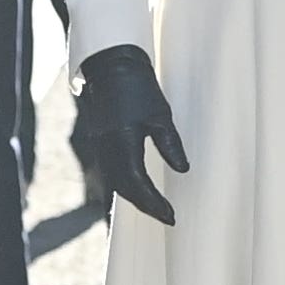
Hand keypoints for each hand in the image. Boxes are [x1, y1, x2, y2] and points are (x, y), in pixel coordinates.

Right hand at [69, 43, 188, 228]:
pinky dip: (126, 188)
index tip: (171, 216)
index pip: (138, 184)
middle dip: (146, 206)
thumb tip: (183, 170)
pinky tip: (138, 192)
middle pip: (125, 190)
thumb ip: (170, 144)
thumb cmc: (138, 87)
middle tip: (167, 217)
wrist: (110, 67)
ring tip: (156, 209)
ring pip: (116, 184)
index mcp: (122, 143)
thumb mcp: (160, 115)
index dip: (155, 204)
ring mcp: (101, 148)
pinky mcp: (101, 144)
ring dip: (135, 199)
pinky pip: (112, 175)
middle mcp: (107, 150)